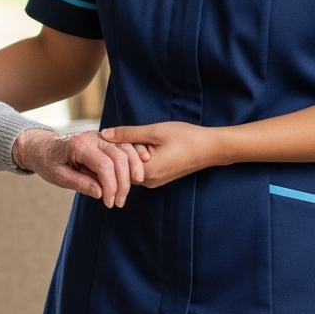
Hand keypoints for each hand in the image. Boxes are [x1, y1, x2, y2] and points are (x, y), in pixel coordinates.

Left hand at [12, 128, 147, 207]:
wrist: (44, 146)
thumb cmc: (49, 162)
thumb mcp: (59, 177)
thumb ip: (81, 183)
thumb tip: (101, 194)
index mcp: (79, 145)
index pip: (104, 165)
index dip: (111, 186)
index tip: (109, 203)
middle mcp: (93, 136)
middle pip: (119, 157)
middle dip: (123, 183)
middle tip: (119, 203)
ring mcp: (102, 136)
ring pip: (126, 149)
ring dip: (133, 171)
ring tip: (128, 192)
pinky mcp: (107, 140)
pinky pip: (126, 146)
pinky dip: (135, 158)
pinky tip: (139, 174)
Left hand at [101, 122, 220, 187]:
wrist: (210, 148)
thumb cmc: (185, 137)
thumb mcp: (154, 131)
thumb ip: (127, 134)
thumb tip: (104, 134)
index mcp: (146, 172)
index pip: (117, 162)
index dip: (119, 145)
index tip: (128, 135)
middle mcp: (148, 182)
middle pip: (123, 165)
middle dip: (125, 148)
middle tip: (141, 137)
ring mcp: (154, 182)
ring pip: (131, 166)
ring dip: (134, 151)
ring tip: (148, 140)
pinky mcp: (159, 178)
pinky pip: (141, 168)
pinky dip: (142, 156)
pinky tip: (152, 146)